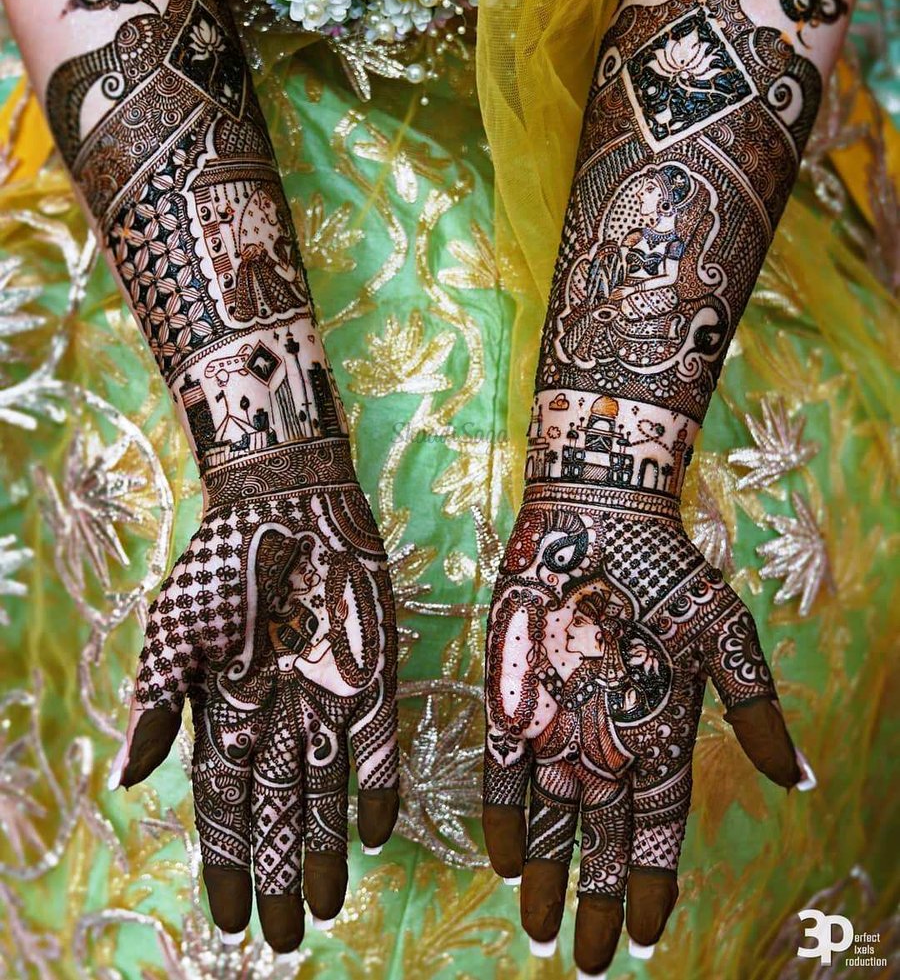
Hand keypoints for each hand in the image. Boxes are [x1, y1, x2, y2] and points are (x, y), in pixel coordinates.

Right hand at [111, 456, 398, 952]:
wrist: (288, 501)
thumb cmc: (223, 563)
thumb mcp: (177, 631)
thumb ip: (157, 703)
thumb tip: (127, 782)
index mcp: (226, 709)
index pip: (224, 804)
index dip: (226, 861)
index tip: (229, 919)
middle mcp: (276, 715)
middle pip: (277, 810)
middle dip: (278, 871)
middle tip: (283, 937)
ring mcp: (325, 698)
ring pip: (325, 789)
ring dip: (324, 845)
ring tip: (326, 905)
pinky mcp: (371, 675)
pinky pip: (377, 742)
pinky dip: (376, 786)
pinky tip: (373, 834)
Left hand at [482, 481, 806, 973]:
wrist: (599, 514)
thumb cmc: (668, 573)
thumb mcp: (725, 637)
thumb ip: (755, 709)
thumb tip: (800, 780)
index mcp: (659, 732)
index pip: (660, 827)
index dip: (655, 881)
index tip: (649, 936)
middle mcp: (606, 739)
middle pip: (602, 837)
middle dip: (597, 897)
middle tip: (586, 960)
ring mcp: (557, 720)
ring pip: (551, 815)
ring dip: (548, 872)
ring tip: (540, 932)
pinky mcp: (513, 693)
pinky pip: (503, 766)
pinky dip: (505, 812)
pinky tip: (505, 859)